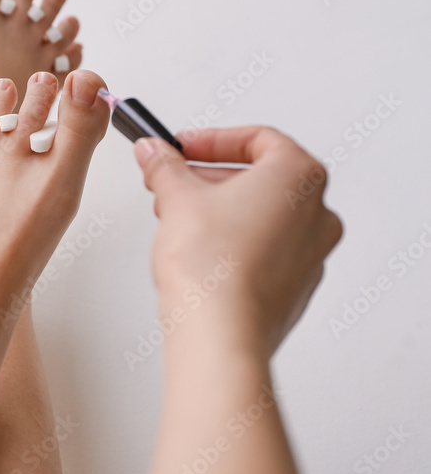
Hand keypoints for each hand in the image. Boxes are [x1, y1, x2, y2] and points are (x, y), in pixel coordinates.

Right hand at [134, 126, 343, 356]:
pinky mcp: (296, 288)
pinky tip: (201, 251)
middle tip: (177, 181)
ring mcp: (312, 254)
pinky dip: (236, 242)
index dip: (213, 140)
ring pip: (265, 215)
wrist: (221, 334)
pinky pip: (267, 251)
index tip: (184, 148)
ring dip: (222, 210)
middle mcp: (317, 214)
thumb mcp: (177, 197)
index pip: (258, 139)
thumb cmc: (215, 268)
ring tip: (181, 218)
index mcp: (300, 178)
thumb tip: (156, 153)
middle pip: (263, 177)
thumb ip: (166, 166)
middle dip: (212, 177)